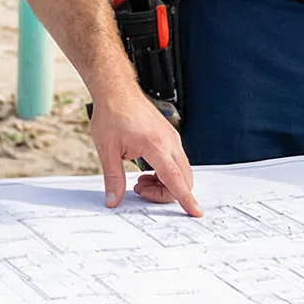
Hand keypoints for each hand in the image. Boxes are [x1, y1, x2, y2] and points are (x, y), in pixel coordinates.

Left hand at [89, 84, 202, 216]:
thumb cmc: (112, 114)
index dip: (186, 199)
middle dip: (165, 193)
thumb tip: (113, 200)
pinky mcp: (169, 136)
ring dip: (165, 183)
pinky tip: (146, 171)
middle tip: (139, 190)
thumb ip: (113, 178)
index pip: (175, 179)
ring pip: (180, 171)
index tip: (196, 213)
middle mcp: (169, 142)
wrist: (117, 90)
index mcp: (156, 146)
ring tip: (139, 181)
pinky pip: (176, 162)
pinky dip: (166, 173)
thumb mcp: (107, 150)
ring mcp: (172, 138)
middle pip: (182, 179)